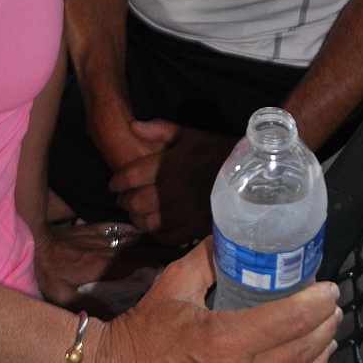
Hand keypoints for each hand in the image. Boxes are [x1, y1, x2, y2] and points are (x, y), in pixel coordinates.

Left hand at [34, 221, 173, 310]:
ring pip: (134, 237)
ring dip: (153, 241)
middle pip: (140, 248)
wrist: (32, 242)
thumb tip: (114, 323)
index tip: (177, 264)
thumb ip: (88, 309)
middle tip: (186, 255)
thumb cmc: (46, 273)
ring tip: (174, 245)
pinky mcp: (95, 228)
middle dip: (163, 251)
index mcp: (101, 265)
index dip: (157, 262)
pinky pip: (122, 229)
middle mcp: (105, 248)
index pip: (136, 261)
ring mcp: (101, 235)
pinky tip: (148, 234)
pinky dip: (138, 232)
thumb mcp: (62, 297)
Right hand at [90, 240, 340, 362]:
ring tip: (324, 342)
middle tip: (331, 311)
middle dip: (324, 329)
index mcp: (222, 342)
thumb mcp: (174, 284)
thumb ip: (209, 259)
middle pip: (300, 355)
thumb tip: (235, 240)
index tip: (330, 291)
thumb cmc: (140, 331)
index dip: (317, 304)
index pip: (288, 322)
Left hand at [109, 121, 233, 244]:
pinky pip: (165, 236)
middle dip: (125, 201)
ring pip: (146, 222)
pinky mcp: (193, 228)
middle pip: (134, 202)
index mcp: (167, 165)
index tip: (113, 184)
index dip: (116, 182)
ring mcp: (181, 212)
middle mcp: (170, 190)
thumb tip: (133, 126)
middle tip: (125, 199)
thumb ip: (160, 130)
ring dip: (137, 218)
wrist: (248, 176)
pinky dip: (155, 233)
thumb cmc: (217, 153)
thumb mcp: (189, 135)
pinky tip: (155, 226)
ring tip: (138, 213)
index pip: (129, 176)